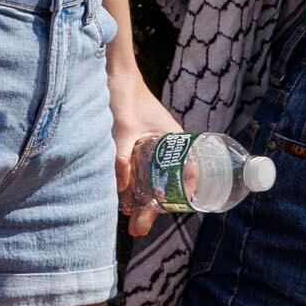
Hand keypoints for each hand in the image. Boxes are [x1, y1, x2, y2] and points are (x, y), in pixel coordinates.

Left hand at [109, 75, 181, 238]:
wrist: (115, 74)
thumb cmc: (125, 96)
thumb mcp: (123, 129)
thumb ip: (120, 158)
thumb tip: (120, 188)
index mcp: (176, 140)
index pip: (190, 174)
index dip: (184, 197)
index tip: (167, 214)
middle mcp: (169, 146)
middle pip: (170, 184)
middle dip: (156, 209)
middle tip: (138, 230)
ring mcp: (154, 147)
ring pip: (156, 181)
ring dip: (147, 202)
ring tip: (133, 224)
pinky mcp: (139, 146)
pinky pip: (144, 173)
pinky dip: (139, 189)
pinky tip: (126, 202)